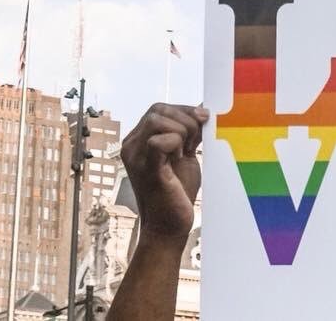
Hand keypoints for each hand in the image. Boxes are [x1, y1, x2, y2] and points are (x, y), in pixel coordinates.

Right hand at [120, 103, 208, 243]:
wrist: (171, 226)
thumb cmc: (178, 191)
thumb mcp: (184, 153)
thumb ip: (188, 132)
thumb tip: (202, 109)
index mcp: (139, 140)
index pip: (160, 108)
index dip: (184, 109)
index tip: (204, 119)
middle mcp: (131, 145)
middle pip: (158, 109)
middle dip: (185, 119)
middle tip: (194, 141)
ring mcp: (136, 156)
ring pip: (157, 119)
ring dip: (181, 130)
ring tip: (185, 151)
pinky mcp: (146, 168)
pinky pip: (158, 141)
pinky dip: (175, 143)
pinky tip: (178, 158)